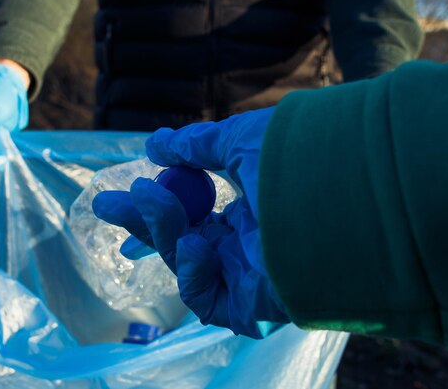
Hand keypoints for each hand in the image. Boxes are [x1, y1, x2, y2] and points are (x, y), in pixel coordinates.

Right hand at [92, 107, 288, 337]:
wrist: (344, 195)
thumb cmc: (297, 161)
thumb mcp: (241, 141)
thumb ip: (196, 146)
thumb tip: (156, 143)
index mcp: (250, 211)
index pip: (197, 214)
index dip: (161, 204)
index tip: (131, 188)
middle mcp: (249, 245)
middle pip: (182, 240)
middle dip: (142, 221)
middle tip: (103, 204)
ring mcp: (250, 276)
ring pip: (186, 263)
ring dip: (160, 230)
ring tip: (147, 198)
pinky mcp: (253, 306)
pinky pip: (207, 301)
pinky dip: (191, 271)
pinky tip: (198, 243)